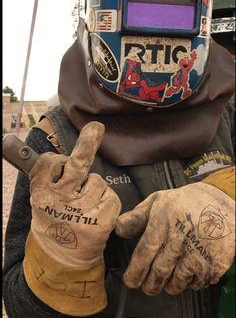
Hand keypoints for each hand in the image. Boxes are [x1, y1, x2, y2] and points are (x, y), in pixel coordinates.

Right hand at [29, 121, 120, 266]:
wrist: (61, 260)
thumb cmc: (53, 221)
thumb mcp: (42, 198)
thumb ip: (43, 174)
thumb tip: (9, 142)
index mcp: (42, 194)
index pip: (49, 163)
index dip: (56, 161)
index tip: (60, 162)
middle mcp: (60, 201)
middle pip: (77, 163)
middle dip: (88, 143)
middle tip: (96, 128)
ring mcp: (82, 212)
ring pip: (97, 180)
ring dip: (94, 189)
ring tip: (84, 205)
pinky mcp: (101, 223)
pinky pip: (111, 196)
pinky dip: (106, 201)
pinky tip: (96, 213)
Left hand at [115, 171, 234, 294]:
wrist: (220, 201)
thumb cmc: (185, 202)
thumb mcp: (158, 201)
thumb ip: (137, 217)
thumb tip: (118, 229)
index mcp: (163, 221)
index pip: (145, 254)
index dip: (135, 272)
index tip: (131, 281)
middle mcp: (181, 238)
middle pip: (159, 272)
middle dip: (150, 284)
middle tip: (147, 286)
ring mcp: (199, 252)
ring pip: (177, 282)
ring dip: (169, 284)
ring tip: (167, 278)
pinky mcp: (215, 262)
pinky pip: (196, 283)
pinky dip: (190, 282)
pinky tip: (188, 271)